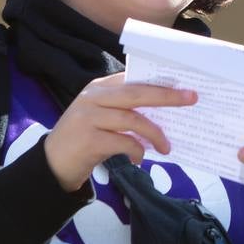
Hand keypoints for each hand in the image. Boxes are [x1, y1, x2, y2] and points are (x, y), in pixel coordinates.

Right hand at [42, 73, 195, 192]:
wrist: (51, 164)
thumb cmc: (84, 138)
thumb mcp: (101, 117)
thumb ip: (125, 109)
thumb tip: (164, 110)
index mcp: (98, 88)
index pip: (133, 79)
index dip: (159, 81)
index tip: (183, 84)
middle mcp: (92, 98)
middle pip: (136, 93)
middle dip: (166, 96)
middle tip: (191, 99)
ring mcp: (88, 118)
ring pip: (133, 119)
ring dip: (155, 134)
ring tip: (166, 147)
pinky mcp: (89, 140)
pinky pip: (124, 142)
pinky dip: (137, 151)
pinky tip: (139, 159)